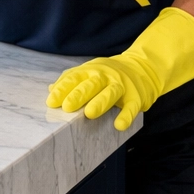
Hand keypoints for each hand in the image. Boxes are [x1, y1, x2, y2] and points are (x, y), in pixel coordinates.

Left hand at [46, 7, 193, 130]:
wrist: (142, 68)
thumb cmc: (108, 74)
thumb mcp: (88, 72)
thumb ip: (70, 80)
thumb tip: (50, 89)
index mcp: (90, 70)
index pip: (73, 78)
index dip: (62, 89)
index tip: (51, 102)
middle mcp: (104, 76)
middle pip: (90, 84)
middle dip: (78, 95)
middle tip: (67, 107)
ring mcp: (121, 85)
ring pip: (109, 92)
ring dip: (99, 103)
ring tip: (89, 114)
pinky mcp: (136, 96)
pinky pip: (131, 107)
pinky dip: (125, 116)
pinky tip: (119, 125)